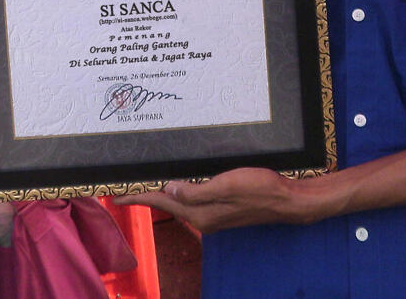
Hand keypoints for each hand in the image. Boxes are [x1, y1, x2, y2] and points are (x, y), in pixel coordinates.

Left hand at [113, 167, 319, 233]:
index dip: (140, 197)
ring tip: (150, 185)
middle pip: (170, 205)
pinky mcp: (224, 210)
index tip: (119, 195)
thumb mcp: (225, 186)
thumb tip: (168, 189)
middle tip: (129, 188)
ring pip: (182, 204)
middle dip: (149, 197)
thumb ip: (195, 191)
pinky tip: (182, 186)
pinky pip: (195, 202)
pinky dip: (183, 194)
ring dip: (165, 195)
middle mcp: (204, 218)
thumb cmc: (258, 189)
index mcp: (201, 214)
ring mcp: (215, 216)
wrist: (286, 201)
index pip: (164, 203)